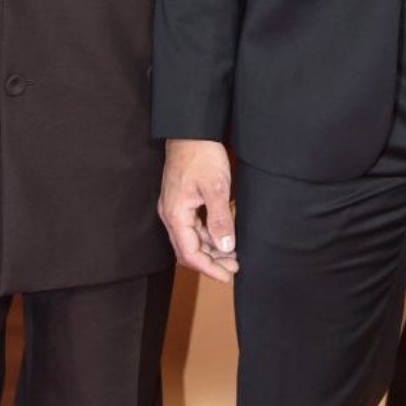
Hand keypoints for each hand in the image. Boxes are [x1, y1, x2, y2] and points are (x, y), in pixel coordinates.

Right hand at [158, 139, 238, 283]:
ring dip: (210, 250)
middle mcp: (171, 214)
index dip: (209, 269)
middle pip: (188, 250)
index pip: (190, 254)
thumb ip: (220, 220)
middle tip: (234, 267)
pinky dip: (207, 235)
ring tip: (232, 254)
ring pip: (191, 239)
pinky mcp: (181, 200)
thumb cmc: (201, 155)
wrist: (190, 130)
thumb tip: (226, 247)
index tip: (228, 276)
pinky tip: (223, 235)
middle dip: (211, 262)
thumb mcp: (216, 188)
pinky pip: (192, 226)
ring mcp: (175, 207)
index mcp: (175, 214)